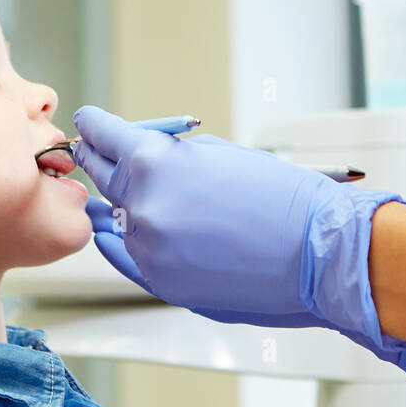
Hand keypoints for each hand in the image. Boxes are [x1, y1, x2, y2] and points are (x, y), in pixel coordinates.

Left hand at [71, 106, 405, 374]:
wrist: (318, 252)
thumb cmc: (281, 197)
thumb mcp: (220, 154)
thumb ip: (173, 156)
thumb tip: (145, 160)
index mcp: (156, 165)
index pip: (107, 138)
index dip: (95, 127)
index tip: (87, 122)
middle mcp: (144, 208)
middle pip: (104, 179)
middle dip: (98, 162)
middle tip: (90, 151)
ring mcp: (150, 251)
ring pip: (118, 221)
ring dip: (119, 206)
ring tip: (114, 195)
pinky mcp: (163, 284)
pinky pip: (130, 257)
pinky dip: (126, 241)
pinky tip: (116, 231)